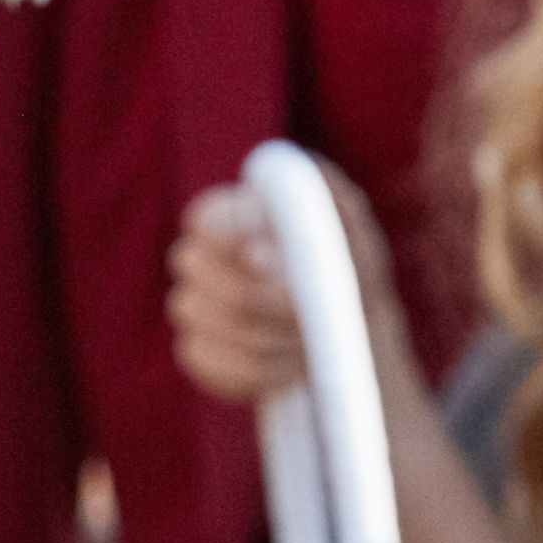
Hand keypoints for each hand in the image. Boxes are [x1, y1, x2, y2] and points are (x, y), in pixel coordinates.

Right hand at [161, 171, 399, 409]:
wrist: (345, 328)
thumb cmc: (346, 262)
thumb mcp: (350, 224)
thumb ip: (329, 195)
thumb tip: (308, 171)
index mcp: (228, 213)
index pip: (204, 219)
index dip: (230, 237)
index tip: (271, 257)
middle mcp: (198, 257)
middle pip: (203, 273)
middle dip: (265, 296)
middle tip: (308, 309)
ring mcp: (191, 307)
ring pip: (217, 323)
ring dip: (274, 335)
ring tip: (311, 337)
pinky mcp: (198, 353)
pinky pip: (220, 367)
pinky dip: (264, 371)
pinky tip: (292, 363)